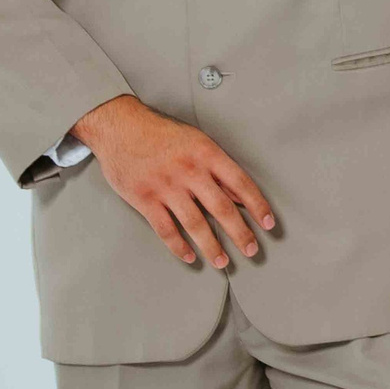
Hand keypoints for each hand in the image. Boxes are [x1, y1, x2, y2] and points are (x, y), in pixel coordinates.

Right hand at [74, 94, 274, 269]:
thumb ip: (218, 169)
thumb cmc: (161, 133)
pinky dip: (178, 246)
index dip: (258, 206)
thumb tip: (240, 195)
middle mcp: (190, 171)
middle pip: (222, 208)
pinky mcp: (144, 199)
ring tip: (222, 262)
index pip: (241, 184)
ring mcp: (166, 186)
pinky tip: (189, 256)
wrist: (121, 126)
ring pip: (195, 223)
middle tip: (252, 250)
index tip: (268, 224)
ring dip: (211, 246)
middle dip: (240, 233)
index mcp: (207, 154)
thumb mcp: (197, 141)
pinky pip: (166, 229)